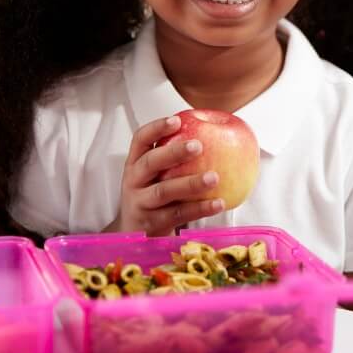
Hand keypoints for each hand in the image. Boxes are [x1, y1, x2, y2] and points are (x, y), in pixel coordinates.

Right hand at [105, 115, 224, 235]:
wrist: (134, 232)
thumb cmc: (153, 194)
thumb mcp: (154, 174)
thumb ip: (173, 156)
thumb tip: (214, 130)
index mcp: (134, 163)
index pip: (140, 140)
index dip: (156, 128)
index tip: (177, 120)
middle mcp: (133, 181)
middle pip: (150, 163)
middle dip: (174, 152)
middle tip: (199, 146)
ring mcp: (141, 203)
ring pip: (164, 191)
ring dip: (191, 184)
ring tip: (215, 177)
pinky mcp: (152, 223)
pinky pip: (178, 214)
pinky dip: (200, 208)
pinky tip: (219, 202)